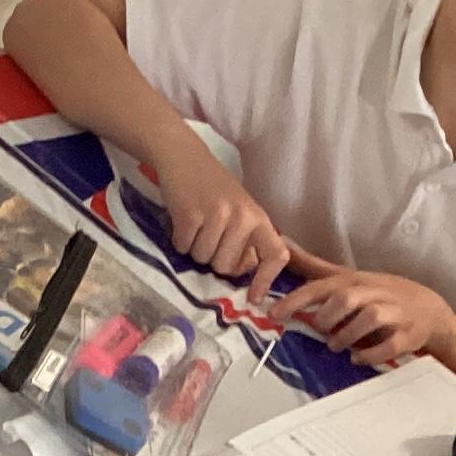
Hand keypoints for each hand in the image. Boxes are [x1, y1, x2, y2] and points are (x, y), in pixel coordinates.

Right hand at [149, 144, 292, 287]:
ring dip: (194, 249)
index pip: (275, 254)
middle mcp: (241, 217)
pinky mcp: (190, 215)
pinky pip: (183, 248)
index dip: (266, 280)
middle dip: (212, 259)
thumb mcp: (239, 210)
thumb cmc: (213, 188)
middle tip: (208, 235)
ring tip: (196, 225)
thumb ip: (246, 239)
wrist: (184, 157)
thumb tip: (245, 270)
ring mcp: (216, 215)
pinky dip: (179, 240)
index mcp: (258, 218)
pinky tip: (183, 221)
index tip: (254, 298)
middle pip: (225, 267)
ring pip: (202, 260)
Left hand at [283, 255, 455, 370]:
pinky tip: (357, 358)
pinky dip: (369, 355)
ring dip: (346, 336)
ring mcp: (394, 314)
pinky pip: (388, 346)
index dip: (297, 300)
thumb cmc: (381, 294)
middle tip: (321, 330)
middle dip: (327, 318)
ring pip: (369, 318)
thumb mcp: (349, 277)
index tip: (274, 314)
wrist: (429, 309)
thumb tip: (285, 247)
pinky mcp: (407, 336)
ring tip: (337, 346)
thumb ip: (316, 268)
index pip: (322, 287)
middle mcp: (375, 294)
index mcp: (356, 282)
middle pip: (346, 298)